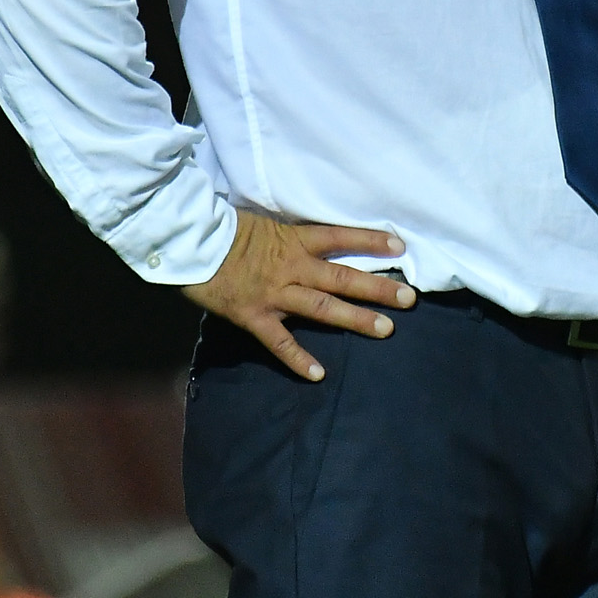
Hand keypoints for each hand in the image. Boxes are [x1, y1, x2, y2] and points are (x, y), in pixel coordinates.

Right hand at [184, 211, 414, 381]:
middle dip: (377, 288)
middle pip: (342, 278)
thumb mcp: (260, 223)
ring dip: (356, 319)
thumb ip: (285, 236)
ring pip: (323, 308)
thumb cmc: (221, 229)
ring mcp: (275, 294)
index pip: (338, 237)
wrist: (188, 244)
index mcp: (292, 240)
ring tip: (386, 330)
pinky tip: (319, 375)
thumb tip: (308, 241)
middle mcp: (291, 268)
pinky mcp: (255, 317)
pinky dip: (299, 359)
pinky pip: (281, 343)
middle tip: (408, 298)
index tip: (399, 247)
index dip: (369, 241)